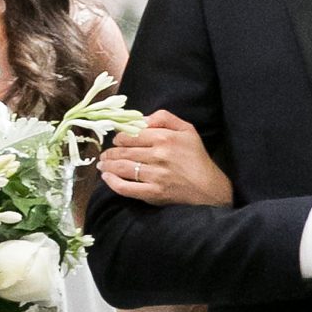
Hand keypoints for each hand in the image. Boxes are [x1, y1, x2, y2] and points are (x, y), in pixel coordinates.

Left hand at [104, 112, 232, 208]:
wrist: (208, 188)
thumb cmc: (196, 157)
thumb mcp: (187, 129)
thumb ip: (164, 117)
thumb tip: (141, 119)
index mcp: (165, 137)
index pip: (132, 134)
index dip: (119, 137)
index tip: (116, 140)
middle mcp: (159, 155)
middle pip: (124, 151)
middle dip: (110, 153)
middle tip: (104, 155)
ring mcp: (155, 175)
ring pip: (122, 168)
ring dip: (107, 166)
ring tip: (103, 165)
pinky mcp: (153, 193)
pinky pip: (126, 188)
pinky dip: (112, 183)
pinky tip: (106, 178)